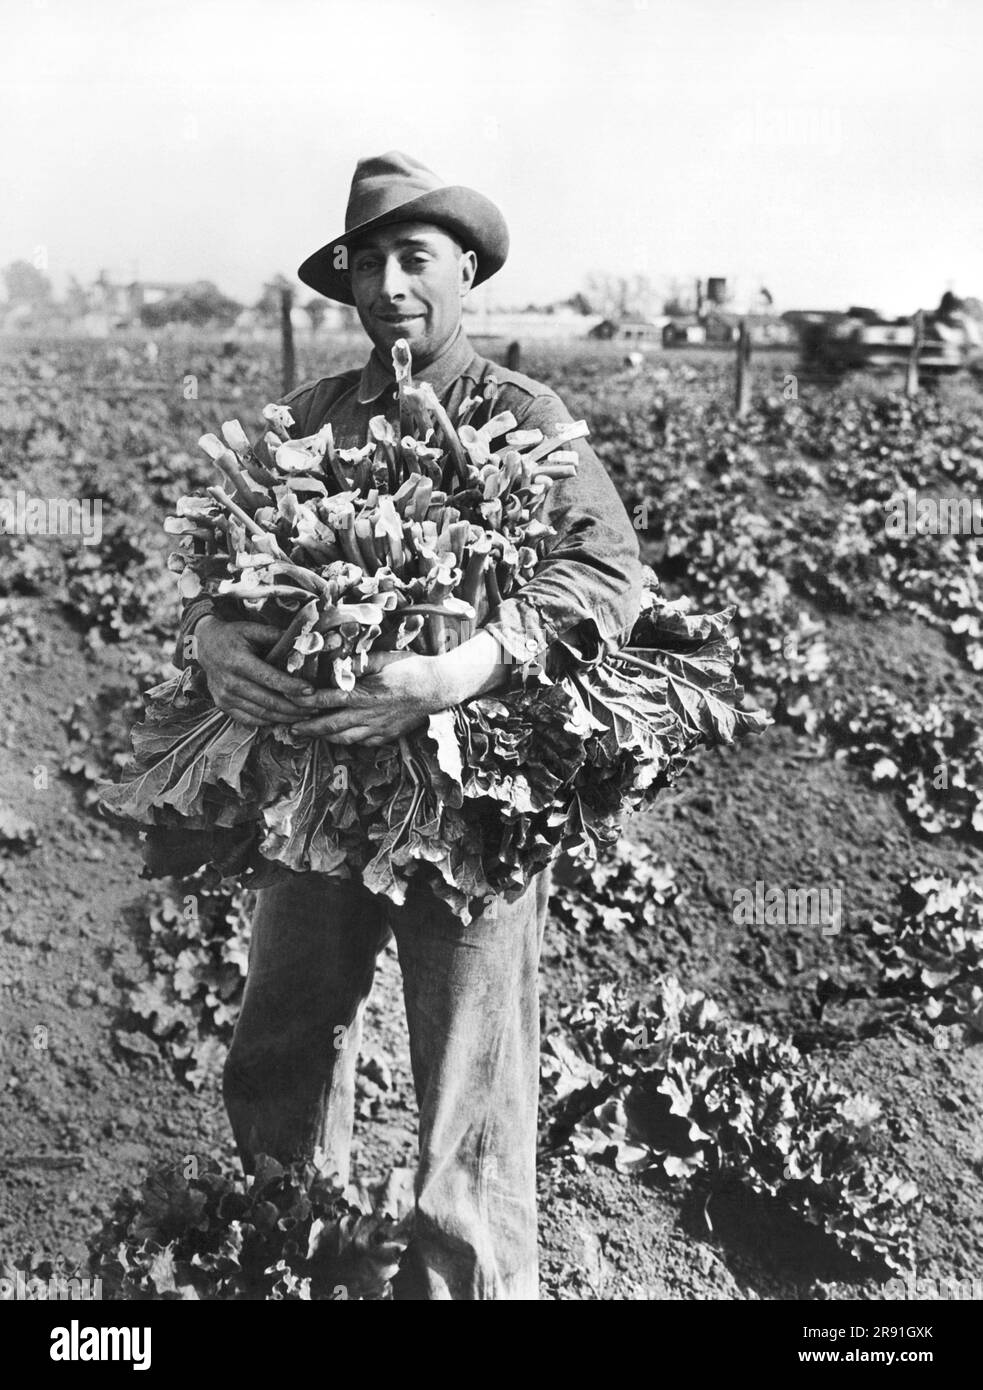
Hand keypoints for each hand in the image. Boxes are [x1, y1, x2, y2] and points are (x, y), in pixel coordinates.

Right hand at [194, 617, 322, 727]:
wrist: (203, 645)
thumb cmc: (233, 636)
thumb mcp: (252, 629)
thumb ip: (276, 636)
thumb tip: (303, 641)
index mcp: (238, 661)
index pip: (269, 678)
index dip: (291, 686)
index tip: (311, 691)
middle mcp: (229, 682)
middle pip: (268, 701)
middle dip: (294, 707)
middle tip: (314, 708)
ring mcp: (224, 696)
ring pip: (261, 714)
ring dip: (285, 717)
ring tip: (304, 715)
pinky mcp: (223, 705)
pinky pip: (249, 720)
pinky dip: (269, 721)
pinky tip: (285, 718)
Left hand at [287, 650, 446, 744]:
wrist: (439, 687)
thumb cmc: (411, 667)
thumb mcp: (384, 657)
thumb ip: (358, 663)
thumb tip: (336, 662)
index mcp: (365, 693)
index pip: (328, 698)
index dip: (307, 701)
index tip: (291, 700)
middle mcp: (369, 714)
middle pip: (331, 725)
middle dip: (309, 728)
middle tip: (291, 729)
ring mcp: (379, 728)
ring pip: (345, 738)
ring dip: (325, 737)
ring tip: (310, 735)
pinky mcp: (388, 735)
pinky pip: (362, 743)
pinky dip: (347, 741)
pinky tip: (339, 737)